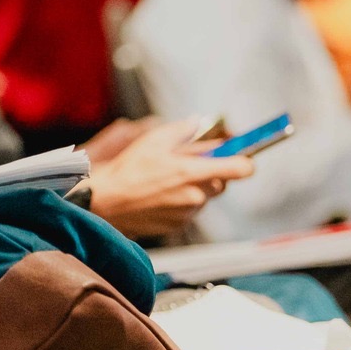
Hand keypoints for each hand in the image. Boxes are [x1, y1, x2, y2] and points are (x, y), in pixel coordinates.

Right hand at [87, 118, 254, 239]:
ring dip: (193, 187)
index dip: (243, 160)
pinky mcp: (179, 225)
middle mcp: (196, 195)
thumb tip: (199, 124)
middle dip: (209, 172)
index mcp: (193, 172)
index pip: (242, 168)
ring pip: (204, 196)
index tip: (239, 157)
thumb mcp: (154, 139)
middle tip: (185, 164)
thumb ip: (184, 130)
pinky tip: (159, 195)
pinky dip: (180, 202)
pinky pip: (189, 210)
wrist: (106, 201)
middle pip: (221, 182)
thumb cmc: (127, 170)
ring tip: (165, 181)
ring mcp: (188, 213)